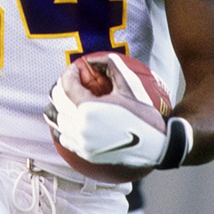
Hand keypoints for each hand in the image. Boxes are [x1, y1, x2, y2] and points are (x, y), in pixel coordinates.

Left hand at [45, 72, 167, 167]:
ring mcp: (81, 142)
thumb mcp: (129, 84)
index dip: (70, 73)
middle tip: (72, 81)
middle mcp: (80, 127)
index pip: (67, 85)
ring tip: (70, 99)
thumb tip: (92, 60)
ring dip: (61, 107)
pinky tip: (75, 120)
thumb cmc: (144, 114)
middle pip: (57, 101)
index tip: (77, 68)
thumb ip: (110, 65)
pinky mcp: (85, 153)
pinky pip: (65, 138)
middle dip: (62, 87)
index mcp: (89, 108)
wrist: (156, 145)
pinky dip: (66, 127)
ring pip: (58, 121)